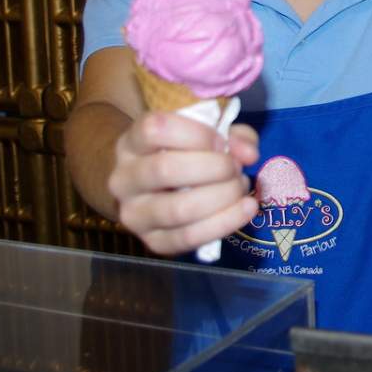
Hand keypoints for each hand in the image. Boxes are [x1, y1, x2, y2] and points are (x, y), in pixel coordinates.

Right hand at [108, 112, 259, 254]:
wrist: (151, 189)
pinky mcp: (152, 242)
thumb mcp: (204, 133)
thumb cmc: (183, 153)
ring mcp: (133, 214)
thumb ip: (231, 135)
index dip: (197, 134)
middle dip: (214, 167)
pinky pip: (188, 237)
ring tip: (240, 187)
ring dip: (222, 196)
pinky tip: (247, 208)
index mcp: (132, 142)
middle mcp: (124, 178)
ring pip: (178, 209)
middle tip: (236, 167)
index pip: (155, 130)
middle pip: (165, 170)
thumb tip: (247, 154)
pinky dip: (225, 222)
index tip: (221, 141)